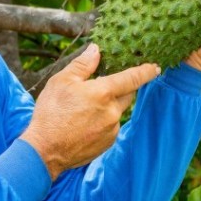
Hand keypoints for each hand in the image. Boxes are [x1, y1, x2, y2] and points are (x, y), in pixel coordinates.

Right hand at [20, 44, 160, 178]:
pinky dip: (103, 122)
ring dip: (108, 107)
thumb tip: (96, 50)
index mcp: (103, 93)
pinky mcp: (107, 143)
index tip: (155, 68)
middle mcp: (112, 112)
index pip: (132, 78)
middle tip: (104, 87)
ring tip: (84, 110)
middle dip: (122, 89)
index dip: (146, 71)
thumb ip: (83, 65)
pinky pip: (111, 127)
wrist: (45, 150)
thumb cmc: (51, 113)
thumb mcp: (62, 81)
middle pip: (128, 95)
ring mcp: (112, 130)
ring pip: (117, 112)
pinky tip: (84, 124)